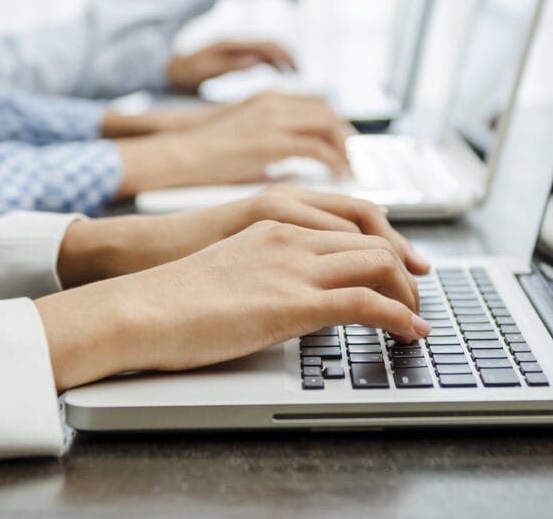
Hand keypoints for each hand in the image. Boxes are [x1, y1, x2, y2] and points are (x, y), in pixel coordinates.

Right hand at [37, 221, 432, 390]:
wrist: (137, 307)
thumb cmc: (169, 295)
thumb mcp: (227, 265)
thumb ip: (262, 267)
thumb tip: (281, 293)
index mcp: (274, 220)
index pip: (351, 218)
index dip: (386, 241)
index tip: (401, 264)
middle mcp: (291, 234)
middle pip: (374, 237)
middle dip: (405, 267)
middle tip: (416, 294)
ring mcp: (294, 266)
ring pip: (380, 263)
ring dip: (407, 294)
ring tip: (415, 318)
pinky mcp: (294, 302)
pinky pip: (367, 302)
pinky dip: (399, 318)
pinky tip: (409, 334)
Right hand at [115, 91, 354, 196]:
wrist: (180, 155)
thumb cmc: (207, 157)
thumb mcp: (246, 142)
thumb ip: (274, 147)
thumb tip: (296, 169)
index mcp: (268, 99)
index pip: (316, 106)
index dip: (336, 125)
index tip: (346, 145)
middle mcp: (275, 103)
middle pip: (328, 113)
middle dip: (346, 136)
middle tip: (354, 159)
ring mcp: (273, 119)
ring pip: (328, 127)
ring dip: (344, 149)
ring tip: (349, 170)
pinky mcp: (271, 141)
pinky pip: (317, 149)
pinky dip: (333, 162)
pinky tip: (338, 177)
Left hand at [167, 40, 297, 92]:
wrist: (166, 69)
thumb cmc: (184, 74)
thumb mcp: (204, 71)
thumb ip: (230, 66)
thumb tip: (257, 61)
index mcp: (230, 44)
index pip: (267, 45)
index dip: (285, 56)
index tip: (296, 72)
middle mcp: (235, 42)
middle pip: (271, 44)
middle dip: (289, 57)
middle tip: (300, 73)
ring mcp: (235, 47)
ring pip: (267, 48)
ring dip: (282, 59)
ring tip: (293, 75)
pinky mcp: (234, 53)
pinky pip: (259, 54)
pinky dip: (273, 62)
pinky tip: (278, 74)